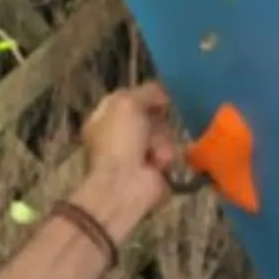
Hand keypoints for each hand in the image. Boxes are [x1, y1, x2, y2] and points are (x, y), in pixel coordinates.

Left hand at [80, 81, 178, 233]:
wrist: (124, 187)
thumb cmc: (118, 142)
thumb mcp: (127, 103)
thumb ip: (146, 92)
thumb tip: (163, 95)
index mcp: (105, 118)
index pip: (129, 99)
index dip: (145, 96)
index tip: (160, 96)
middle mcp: (121, 135)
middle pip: (152, 116)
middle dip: (156, 121)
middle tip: (152, 128)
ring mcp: (139, 154)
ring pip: (165, 134)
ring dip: (162, 141)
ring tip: (153, 153)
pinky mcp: (157, 170)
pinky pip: (172, 154)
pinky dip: (167, 157)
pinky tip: (159, 164)